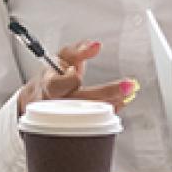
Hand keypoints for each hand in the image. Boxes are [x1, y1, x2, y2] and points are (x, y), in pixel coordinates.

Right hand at [17, 39, 139, 115]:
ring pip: (89, 116)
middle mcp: (56, 105)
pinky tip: (121, 103)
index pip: (57, 85)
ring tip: (128, 94)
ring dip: (112, 104)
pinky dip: (109, 111)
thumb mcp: (62, 58)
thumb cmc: (54, 75)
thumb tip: (95, 45)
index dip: (69, 80)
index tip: (77, 71)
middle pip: (79, 103)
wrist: (43, 97)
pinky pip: (94, 123)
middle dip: (106, 94)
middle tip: (128, 86)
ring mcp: (65, 119)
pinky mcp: (74, 126)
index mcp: (49, 86)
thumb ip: (78, 51)